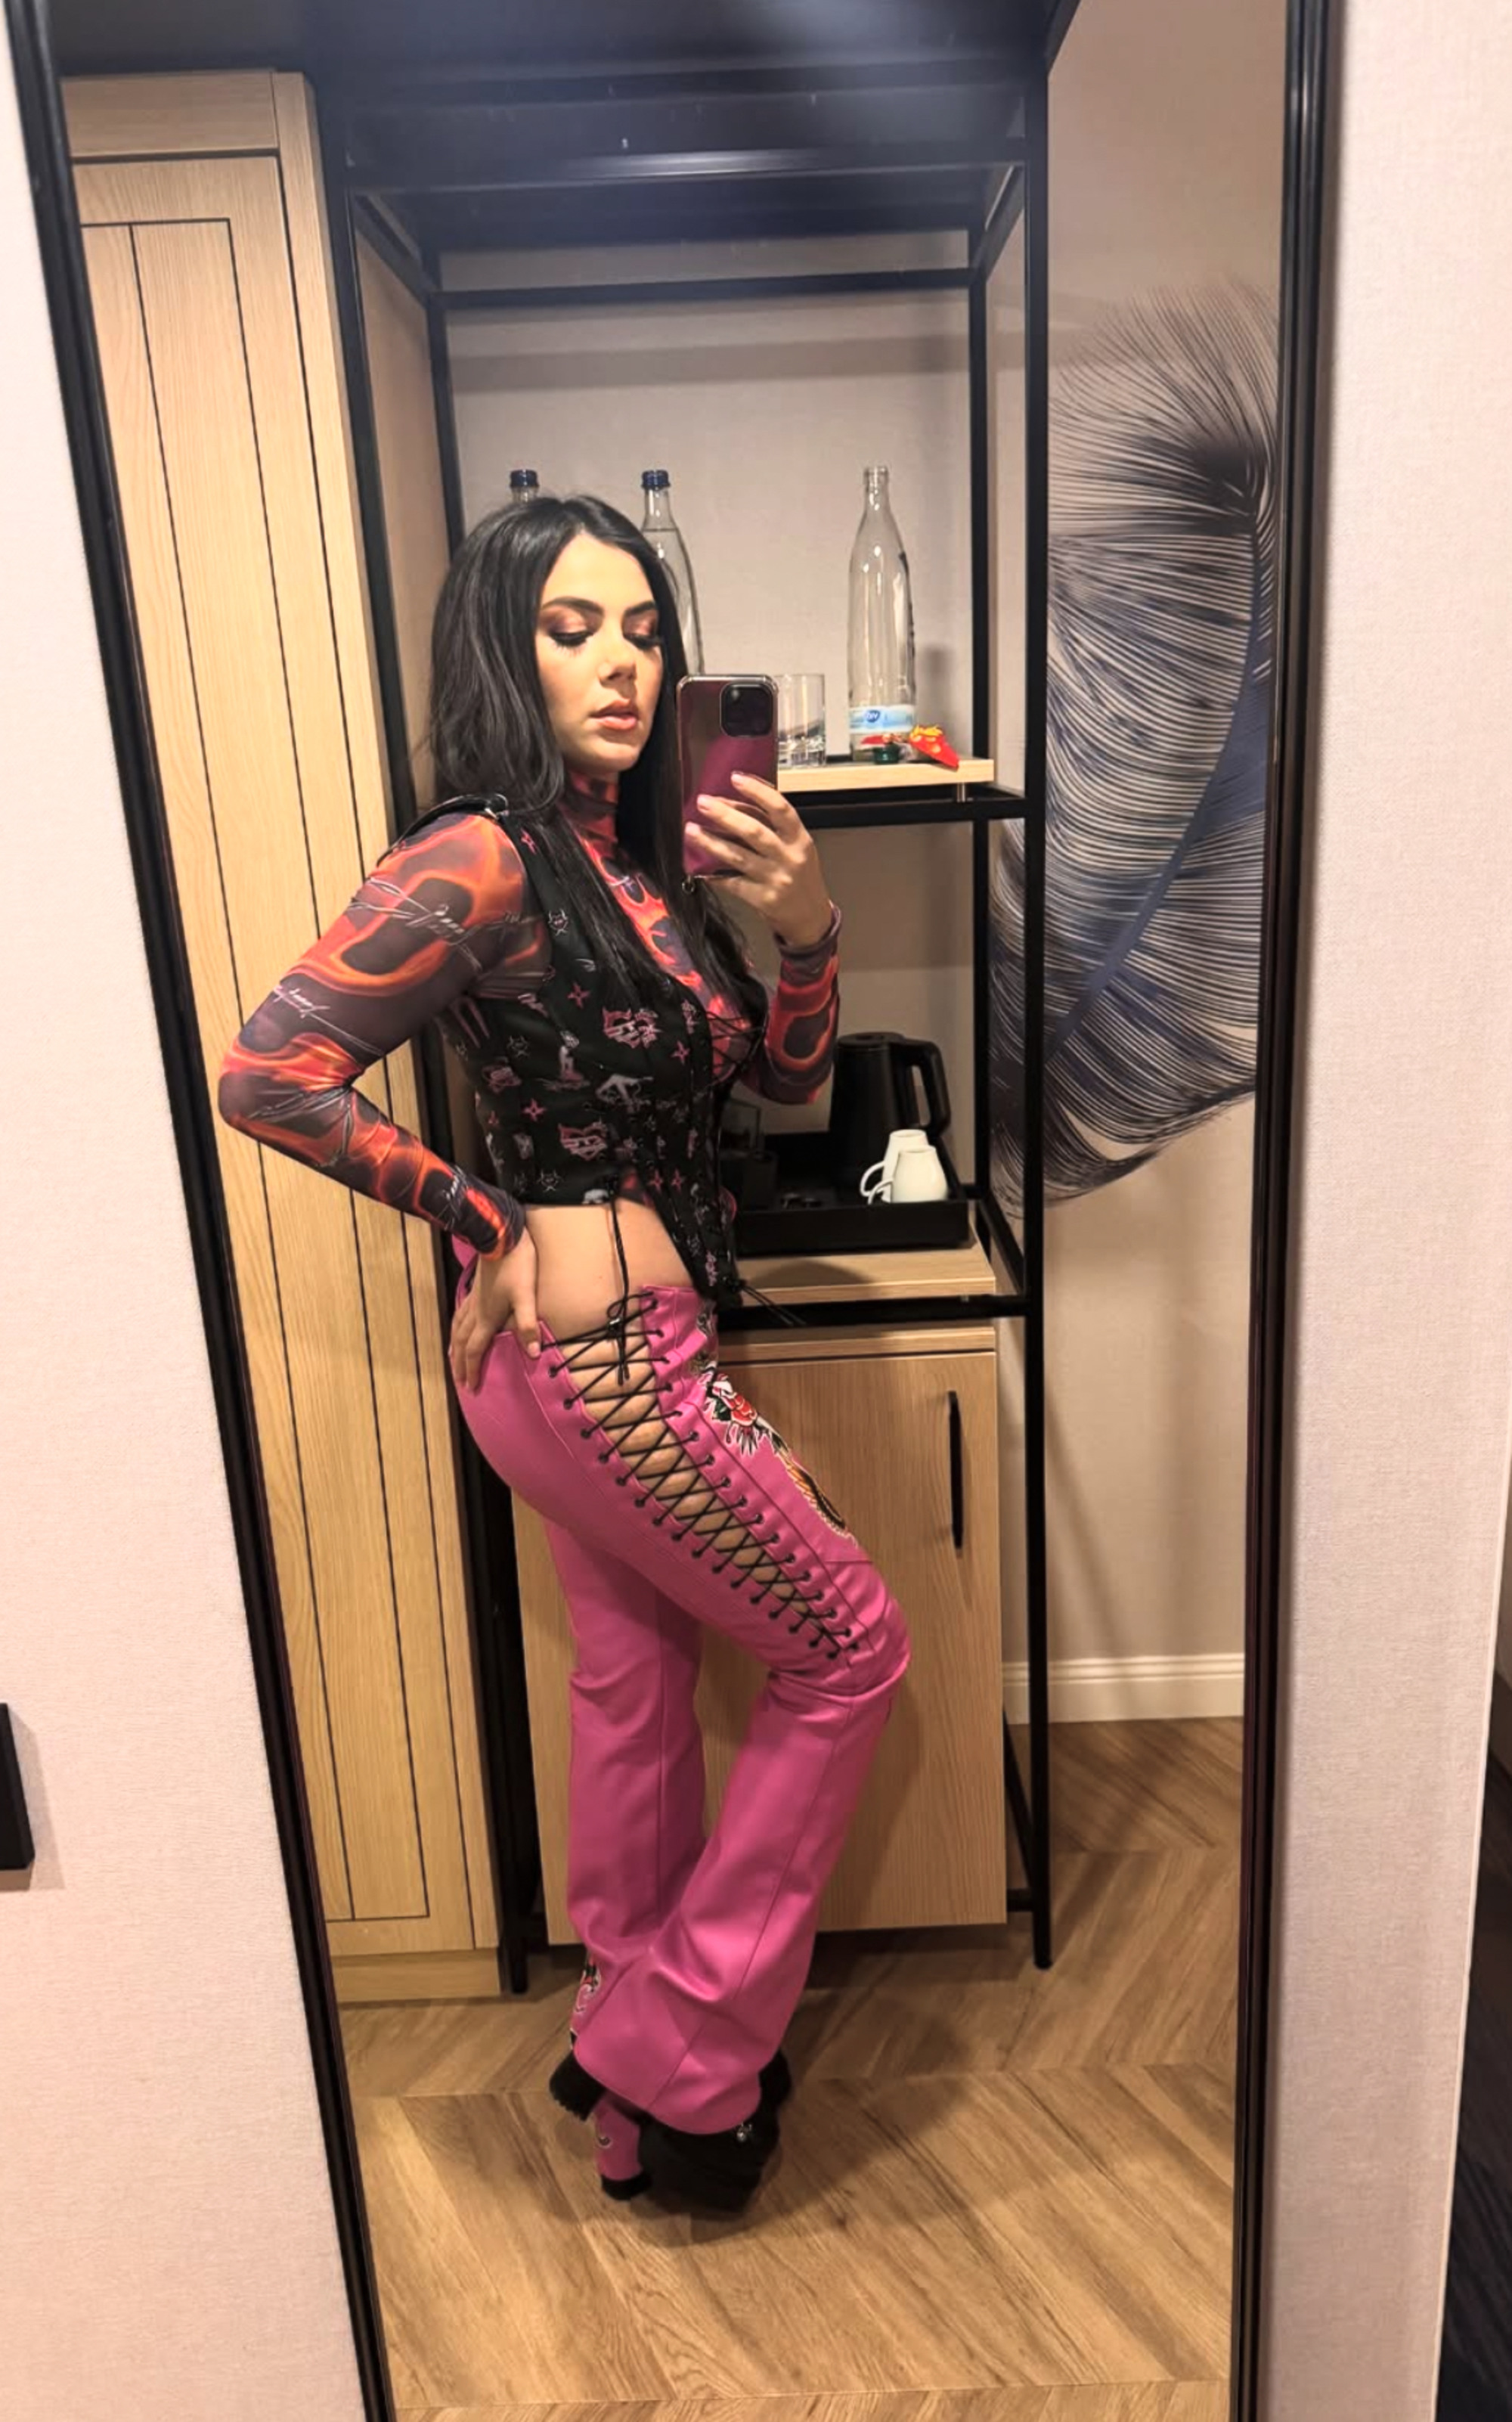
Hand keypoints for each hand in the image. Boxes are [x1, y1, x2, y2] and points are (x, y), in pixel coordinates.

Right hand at [450, 1228, 539, 1392]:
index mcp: (487, 1317)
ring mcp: (474, 1298)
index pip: (476, 1350)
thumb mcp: (526, 1296)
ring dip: (455, 1345)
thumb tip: (531, 1354)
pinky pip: (461, 1312)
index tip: (471, 1388)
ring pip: (458, 1327)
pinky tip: (460, 1322)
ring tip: (452, 1356)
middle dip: (460, 1363)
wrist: (502, 1236)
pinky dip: (457, 1323)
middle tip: (458, 1381)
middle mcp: (476, 1311)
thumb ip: (527, 1325)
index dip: (472, 1370)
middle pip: (463, 1342)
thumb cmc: (517, 1265)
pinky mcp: (476, 1287)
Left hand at [688, 773, 832, 949]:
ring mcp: (775, 879)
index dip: (757, 791)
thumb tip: (731, 803)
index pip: (780, 809)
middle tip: (702, 802)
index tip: (735, 778)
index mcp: (800, 839)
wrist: (811, 918)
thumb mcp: (796, 848)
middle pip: (754, 831)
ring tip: (691, 830)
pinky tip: (699, 868)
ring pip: (738, 856)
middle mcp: (789, 857)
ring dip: (711, 842)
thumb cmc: (800, 876)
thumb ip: (772, 827)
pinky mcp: (762, 899)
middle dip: (725, 815)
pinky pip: (732, 883)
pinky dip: (714, 875)